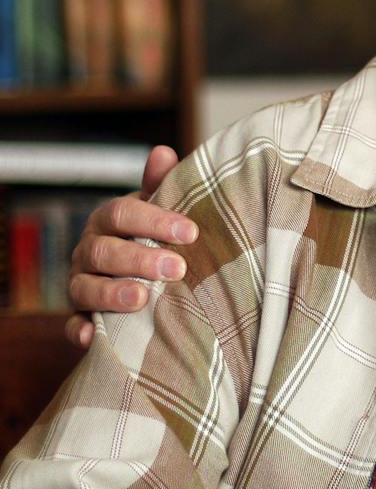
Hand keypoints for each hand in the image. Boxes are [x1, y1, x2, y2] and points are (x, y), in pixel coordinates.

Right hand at [66, 145, 195, 347]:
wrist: (140, 272)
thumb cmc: (153, 235)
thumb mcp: (159, 208)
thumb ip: (160, 184)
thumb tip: (163, 152)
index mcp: (108, 220)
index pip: (123, 214)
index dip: (155, 221)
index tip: (191, 232)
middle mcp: (88, 250)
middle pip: (104, 252)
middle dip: (139, 260)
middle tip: (176, 268)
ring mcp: (81, 283)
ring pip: (84, 287)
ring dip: (111, 294)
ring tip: (142, 299)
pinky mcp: (80, 315)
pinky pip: (72, 325)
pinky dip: (81, 330)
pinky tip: (95, 336)